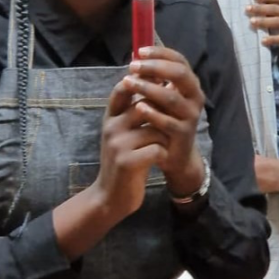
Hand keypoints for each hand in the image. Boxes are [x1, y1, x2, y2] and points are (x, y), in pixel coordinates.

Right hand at [96, 80, 168, 222]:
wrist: (110, 196)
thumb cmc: (125, 159)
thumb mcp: (124, 133)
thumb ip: (136, 111)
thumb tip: (158, 82)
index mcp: (110, 117)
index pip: (123, 88)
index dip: (143, 82)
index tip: (161, 83)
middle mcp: (111, 126)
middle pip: (145, 106)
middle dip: (162, 116)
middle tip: (168, 127)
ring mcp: (117, 144)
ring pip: (155, 129)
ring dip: (164, 138)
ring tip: (160, 147)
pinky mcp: (126, 162)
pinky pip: (156, 149)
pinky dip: (163, 154)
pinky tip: (158, 160)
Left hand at [120, 46, 205, 197]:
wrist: (175, 154)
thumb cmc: (166, 119)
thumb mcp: (160, 97)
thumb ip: (153, 79)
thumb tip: (136, 56)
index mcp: (190, 84)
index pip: (180, 60)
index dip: (161, 53)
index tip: (139, 51)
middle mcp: (195, 97)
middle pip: (180, 74)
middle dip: (155, 67)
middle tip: (133, 66)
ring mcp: (191, 116)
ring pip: (171, 98)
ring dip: (148, 88)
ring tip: (128, 82)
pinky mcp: (184, 134)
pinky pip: (168, 122)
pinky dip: (152, 113)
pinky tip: (138, 106)